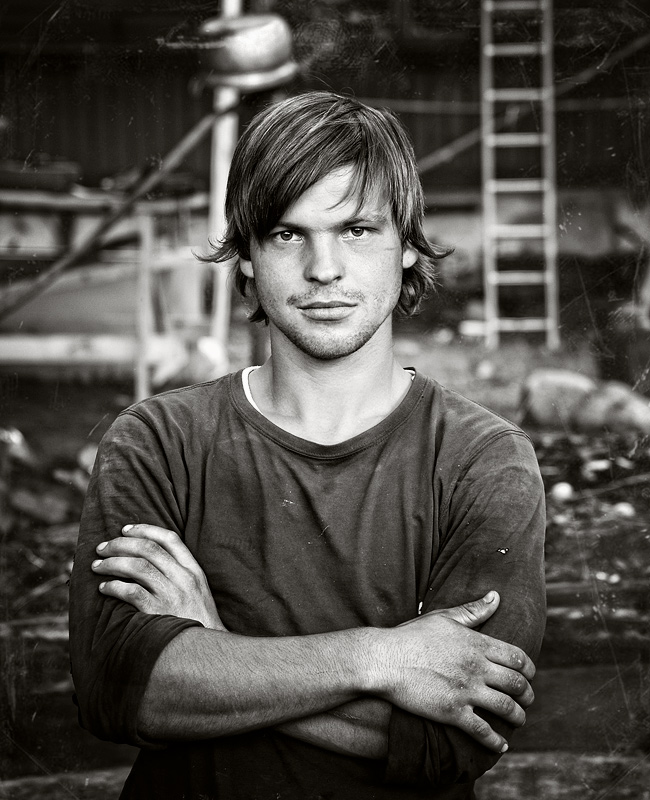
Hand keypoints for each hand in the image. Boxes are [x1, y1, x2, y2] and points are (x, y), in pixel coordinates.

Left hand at [91, 524, 224, 630]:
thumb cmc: (197, 620)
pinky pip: (131, 592)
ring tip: (97, 566)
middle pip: (148, 549)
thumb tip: (146, 558)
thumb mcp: (198, 591)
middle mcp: (183, 578)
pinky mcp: (158, 612)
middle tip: (101, 548)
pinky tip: (104, 587)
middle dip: (120, 544)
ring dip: (112, 563)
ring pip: (137, 567)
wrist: (206, 651)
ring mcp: (171, 594)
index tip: (125, 529)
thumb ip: (179, 573)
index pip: (169, 539)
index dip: (145, 530)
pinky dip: (114, 586)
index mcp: (193, 570)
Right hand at [377, 592, 534, 752]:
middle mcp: (476, 667)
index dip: (529, 670)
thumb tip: (496, 596)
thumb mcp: (444, 617)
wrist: (385, 659)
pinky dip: (496, 741)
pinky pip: (483, 731)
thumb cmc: (412, 635)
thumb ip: (473, 610)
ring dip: (518, 717)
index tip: (529, 676)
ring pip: (507, 708)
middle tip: (528, 700)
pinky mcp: (453, 712)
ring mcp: (466, 691)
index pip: (518, 658)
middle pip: (517, 684)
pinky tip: (501, 745)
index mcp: (476, 644)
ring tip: (519, 719)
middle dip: (528, 695)